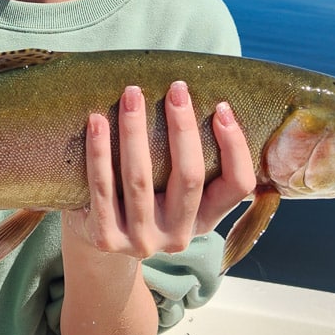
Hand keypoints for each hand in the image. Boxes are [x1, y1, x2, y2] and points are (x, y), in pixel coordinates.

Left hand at [64, 81, 256, 259]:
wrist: (99, 245)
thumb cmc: (145, 198)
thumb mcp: (175, 191)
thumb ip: (190, 160)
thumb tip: (203, 99)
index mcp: (206, 219)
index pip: (237, 185)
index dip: (235, 146)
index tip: (222, 107)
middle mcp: (179, 235)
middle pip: (189, 176)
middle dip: (183, 127)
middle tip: (176, 89)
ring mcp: (142, 239)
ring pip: (140, 179)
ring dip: (135, 130)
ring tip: (131, 94)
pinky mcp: (106, 238)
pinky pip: (102, 187)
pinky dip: (99, 152)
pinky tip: (96, 121)